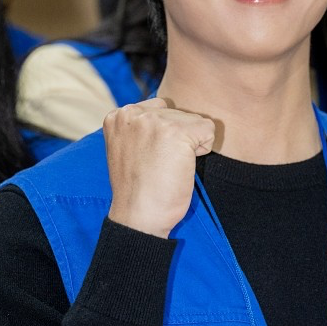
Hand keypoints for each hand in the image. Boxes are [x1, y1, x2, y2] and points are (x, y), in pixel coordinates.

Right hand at [104, 98, 215, 237]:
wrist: (139, 216)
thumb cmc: (139, 188)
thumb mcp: (130, 147)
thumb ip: (143, 127)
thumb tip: (172, 112)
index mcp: (118, 116)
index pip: (161, 109)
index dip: (165, 135)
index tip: (150, 158)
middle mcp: (132, 113)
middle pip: (179, 113)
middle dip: (179, 138)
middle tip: (160, 165)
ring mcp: (154, 120)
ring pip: (195, 121)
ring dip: (190, 144)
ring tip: (168, 166)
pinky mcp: (176, 131)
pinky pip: (209, 129)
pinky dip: (203, 149)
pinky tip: (182, 166)